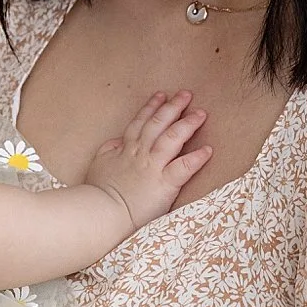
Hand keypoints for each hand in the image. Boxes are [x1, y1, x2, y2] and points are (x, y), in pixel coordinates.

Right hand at [84, 91, 211, 228]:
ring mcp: (153, 167)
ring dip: (188, 124)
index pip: (141, 122)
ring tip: (201, 114)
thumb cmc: (98, 193)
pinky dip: (197, 158)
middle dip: (173, 107)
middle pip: (159, 124)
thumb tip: (118, 141)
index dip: (152, 107)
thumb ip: (110, 149)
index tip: (162, 95)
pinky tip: (208, 150)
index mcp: (126, 149)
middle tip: (186, 94)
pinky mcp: (164, 184)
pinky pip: (184, 167)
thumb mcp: (99, 164)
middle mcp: (141, 153)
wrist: (101, 212)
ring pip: (172, 138)